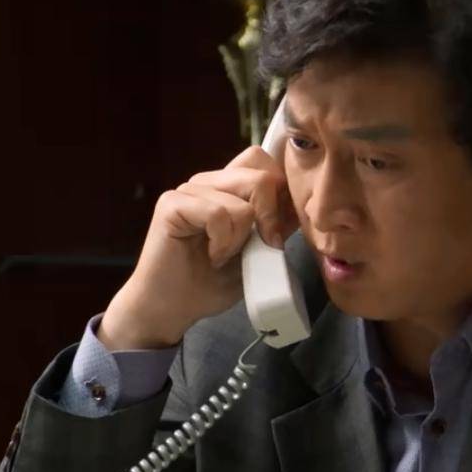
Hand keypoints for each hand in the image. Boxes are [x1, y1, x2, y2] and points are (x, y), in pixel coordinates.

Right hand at [99, 146, 299, 349]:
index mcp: (229, 189)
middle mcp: (209, 183)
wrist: (173, 308)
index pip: (263, 163)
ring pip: (244, 200)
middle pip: (261, 176)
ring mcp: (189, 190)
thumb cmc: (212, 282)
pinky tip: (212, 256)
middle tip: (257, 248)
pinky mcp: (172, 204)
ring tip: (223, 256)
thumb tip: (299, 206)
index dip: (280, 193)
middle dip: (270, 218)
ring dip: (242, 238)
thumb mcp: (258, 253)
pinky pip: (219, 213)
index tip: (276, 233)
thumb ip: (276, 226)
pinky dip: (223, 242)